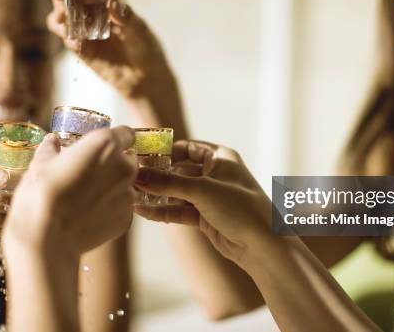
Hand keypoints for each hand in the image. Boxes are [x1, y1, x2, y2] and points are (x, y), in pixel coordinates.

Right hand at [3, 127, 137, 256]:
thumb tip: (53, 141)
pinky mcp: (127, 218)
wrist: (45, 237)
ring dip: (113, 187)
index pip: (126, 133)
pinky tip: (89, 215)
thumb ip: (52, 148)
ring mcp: (128, 194)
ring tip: (86, 198)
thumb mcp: (41, 163)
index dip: (116, 139)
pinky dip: (110, 209)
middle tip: (91, 173)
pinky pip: (122, 207)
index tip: (104, 146)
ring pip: (126, 185)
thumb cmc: (41, 194)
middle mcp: (124, 166)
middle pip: (129, 159)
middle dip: (115, 163)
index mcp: (106, 145)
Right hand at [46, 0, 175, 98]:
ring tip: (63, 23)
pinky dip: (70, 39)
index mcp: (111, 1)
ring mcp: (87, 31)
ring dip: (60, 18)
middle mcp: (96, 13)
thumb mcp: (141, 32)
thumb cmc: (147, 50)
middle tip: (62, 4)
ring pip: (64, 18)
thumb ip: (127, 17)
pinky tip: (77, 43)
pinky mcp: (83, 50)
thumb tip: (113, 1)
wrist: (146, 78)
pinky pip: (70, 41)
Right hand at [134, 140, 275, 267]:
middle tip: (130, 177)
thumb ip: (168, 182)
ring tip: (131, 195)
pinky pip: (180, 210)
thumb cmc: (242, 208)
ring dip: (157, 195)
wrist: (263, 246)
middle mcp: (215, 174)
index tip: (140, 155)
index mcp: (221, 157)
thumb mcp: (202, 190)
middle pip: (179, 170)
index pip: (187, 148)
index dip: (164, 151)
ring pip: (177, 192)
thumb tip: (139, 174)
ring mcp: (210, 197)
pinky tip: (143, 212)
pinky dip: (163, 211)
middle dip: (157, 175)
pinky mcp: (206, 217)